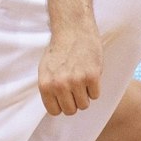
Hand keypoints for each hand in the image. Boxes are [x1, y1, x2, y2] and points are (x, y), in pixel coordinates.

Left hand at [38, 0, 102, 115]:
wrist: (73, 29)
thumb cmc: (59, 50)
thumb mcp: (46, 70)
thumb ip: (50, 89)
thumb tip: (56, 106)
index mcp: (45, 85)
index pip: (54, 112)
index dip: (61, 105)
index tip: (65, 97)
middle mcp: (60, 85)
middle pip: (71, 111)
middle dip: (74, 102)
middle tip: (76, 88)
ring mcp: (76, 81)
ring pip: (84, 105)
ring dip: (85, 95)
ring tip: (82, 79)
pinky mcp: (92, 76)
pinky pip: (95, 95)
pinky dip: (95, 87)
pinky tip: (90, 74)